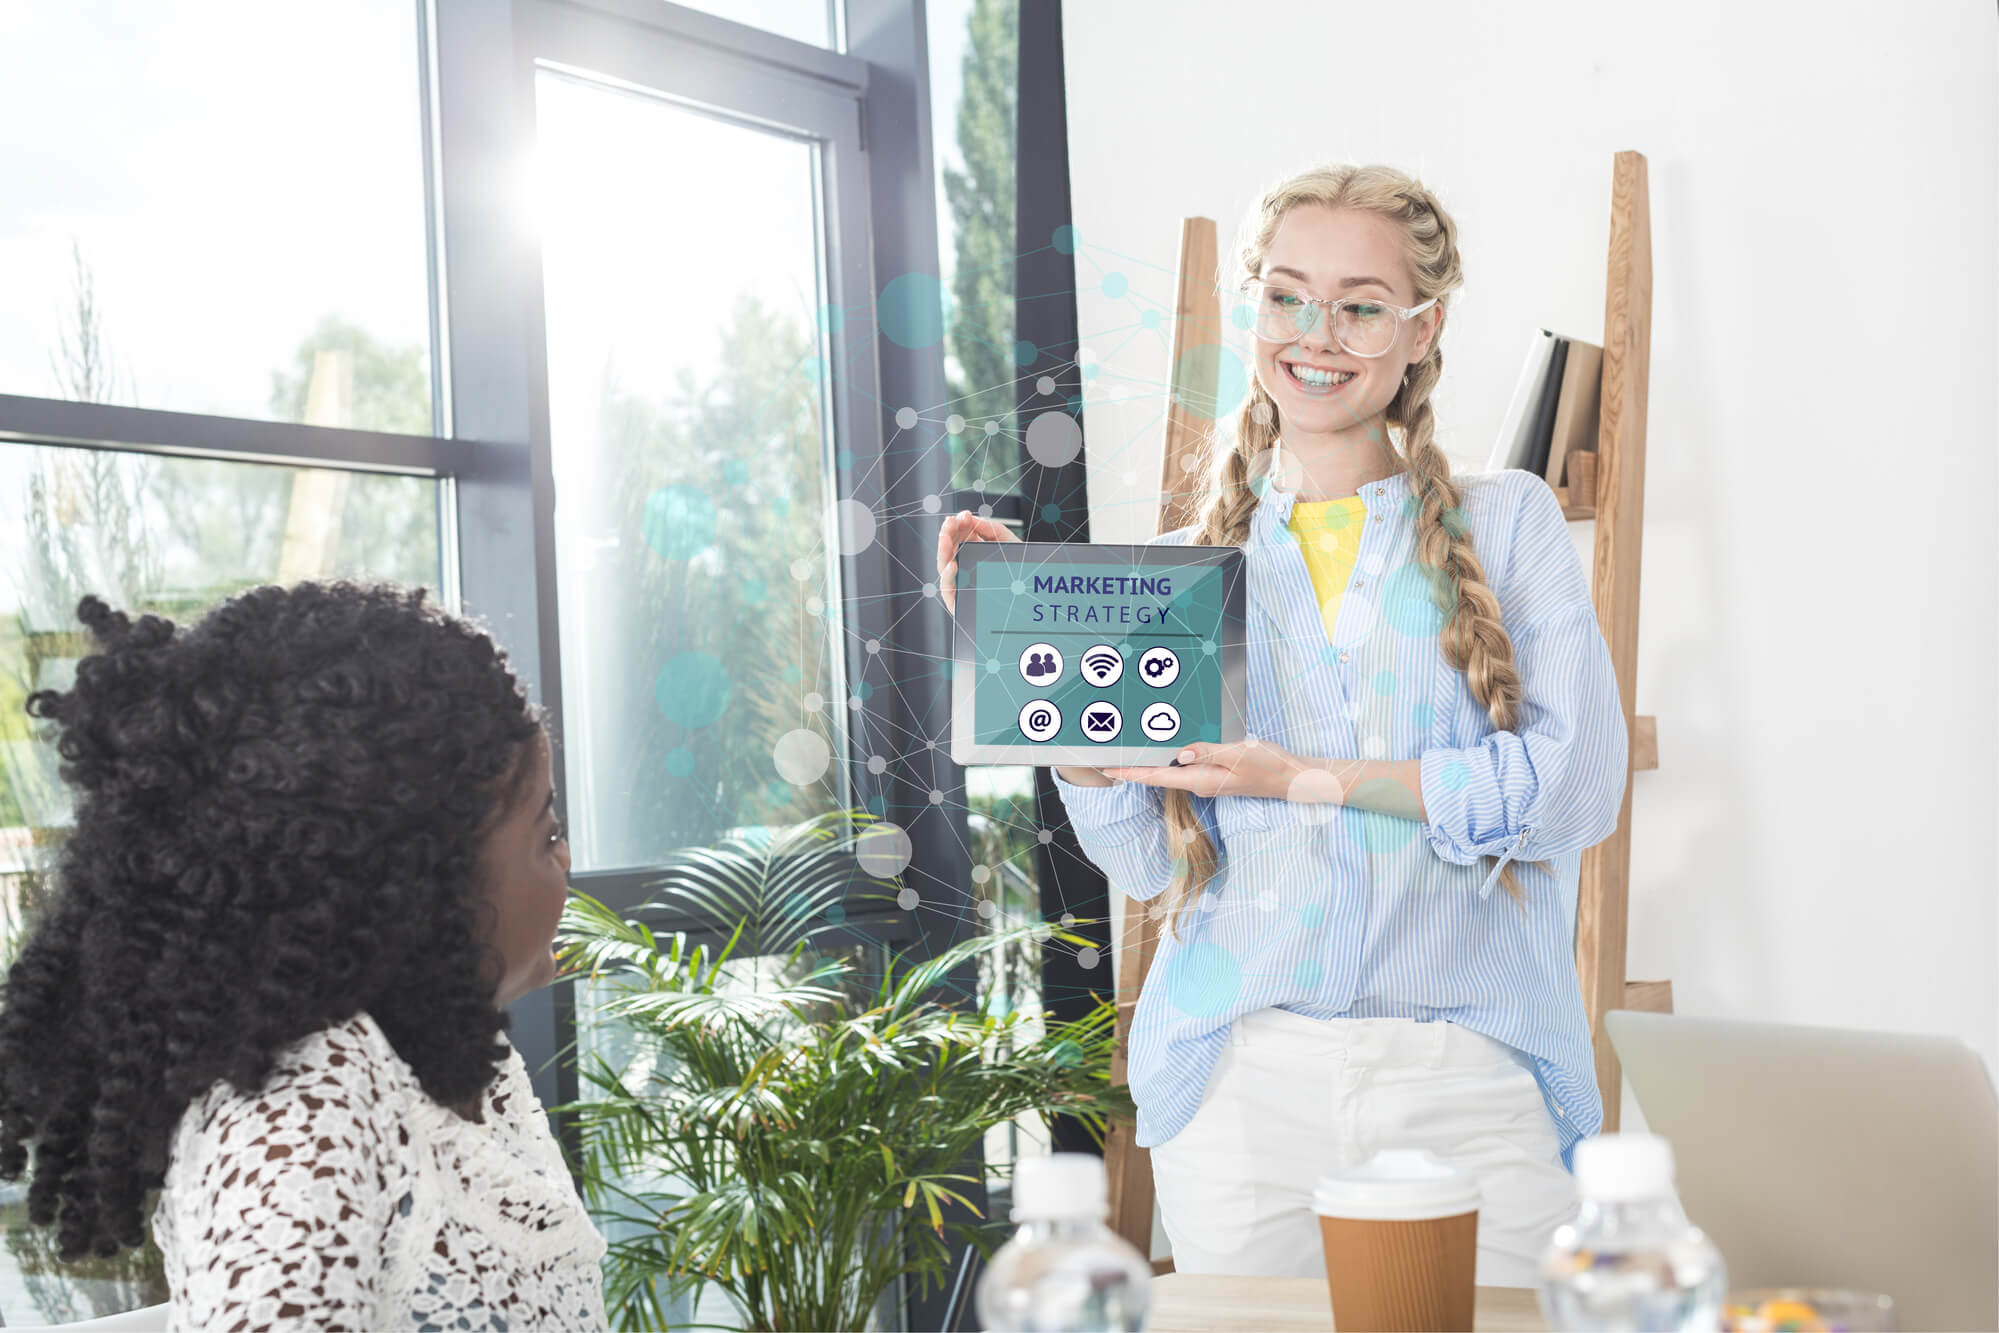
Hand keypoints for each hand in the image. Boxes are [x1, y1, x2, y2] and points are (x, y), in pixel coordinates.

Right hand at [936, 510, 1018, 615]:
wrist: (1036, 598)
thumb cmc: (1023, 573)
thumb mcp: (1010, 544)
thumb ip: (993, 529)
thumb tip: (972, 519)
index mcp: (976, 553)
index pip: (961, 536)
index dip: (959, 524)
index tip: (964, 515)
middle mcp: (966, 567)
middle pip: (950, 549)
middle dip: (948, 533)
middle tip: (951, 521)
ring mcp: (962, 584)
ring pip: (944, 567)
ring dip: (943, 550)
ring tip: (945, 537)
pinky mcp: (960, 603)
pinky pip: (948, 590)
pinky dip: (947, 577)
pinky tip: (952, 565)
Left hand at [1102, 740, 1354, 802]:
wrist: (1293, 778)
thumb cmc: (1269, 766)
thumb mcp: (1239, 754)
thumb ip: (1208, 752)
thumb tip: (1179, 754)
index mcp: (1201, 780)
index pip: (1157, 777)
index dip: (1130, 773)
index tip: (1106, 770)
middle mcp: (1200, 783)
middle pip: (1158, 776)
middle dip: (1132, 769)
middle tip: (1106, 757)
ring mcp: (1207, 780)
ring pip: (1171, 771)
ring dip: (1149, 764)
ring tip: (1125, 752)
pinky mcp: (1215, 774)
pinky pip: (1185, 767)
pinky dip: (1168, 760)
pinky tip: (1162, 750)